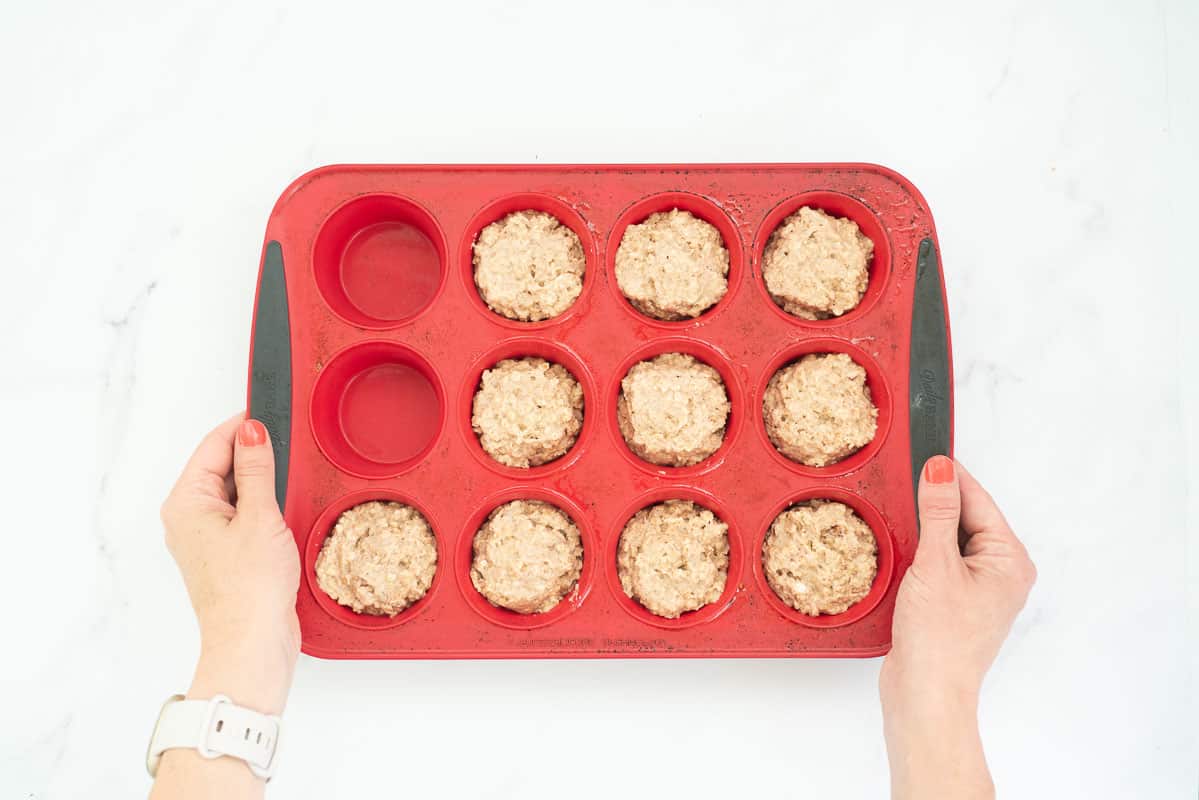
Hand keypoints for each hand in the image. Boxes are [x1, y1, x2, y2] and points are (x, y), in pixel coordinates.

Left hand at [160, 414, 300, 714]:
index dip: (243, 426)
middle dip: (253, 454)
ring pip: (233, 490)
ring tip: (287, 483)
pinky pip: (242, 514)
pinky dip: (262, 506)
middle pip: (221, 466)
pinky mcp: (224, 553)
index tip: (272, 412)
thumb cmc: (249, 590)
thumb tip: (252, 430)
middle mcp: (188, 517)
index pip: (213, 445)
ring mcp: (205, 537)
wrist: (251, 643)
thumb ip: (256, 468)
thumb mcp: (259, 516)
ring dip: (260, 482)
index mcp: (186, 502)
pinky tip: (282, 512)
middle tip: (288, 446)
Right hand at [879, 455, 1035, 798]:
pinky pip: (940, 562)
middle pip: (965, 517)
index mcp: (1010, 559)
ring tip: (899, 521)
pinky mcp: (956, 603)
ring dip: (924, 530)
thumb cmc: (939, 640)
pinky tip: (901, 553)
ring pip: (949, 540)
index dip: (948, 477)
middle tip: (902, 485)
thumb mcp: (935, 564)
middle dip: (934, 504)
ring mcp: (980, 589)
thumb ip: (938, 512)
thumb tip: (941, 469)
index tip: (922, 454)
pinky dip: (920, 553)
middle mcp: (1001, 572)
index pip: (978, 500)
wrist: (926, 695)